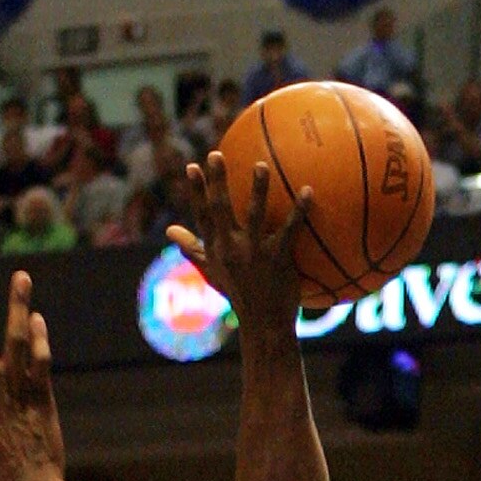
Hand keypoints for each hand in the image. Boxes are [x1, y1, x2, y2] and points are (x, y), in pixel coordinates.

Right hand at [168, 149, 311, 339]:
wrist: (264, 325)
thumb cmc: (239, 295)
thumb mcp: (212, 273)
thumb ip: (193, 248)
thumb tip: (171, 230)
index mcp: (216, 249)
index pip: (201, 216)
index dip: (196, 191)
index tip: (191, 166)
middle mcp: (231, 249)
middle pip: (220, 209)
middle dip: (217, 182)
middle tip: (216, 155)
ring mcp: (254, 253)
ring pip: (254, 216)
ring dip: (257, 190)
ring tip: (261, 166)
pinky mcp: (278, 259)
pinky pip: (290, 229)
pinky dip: (299, 210)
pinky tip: (308, 190)